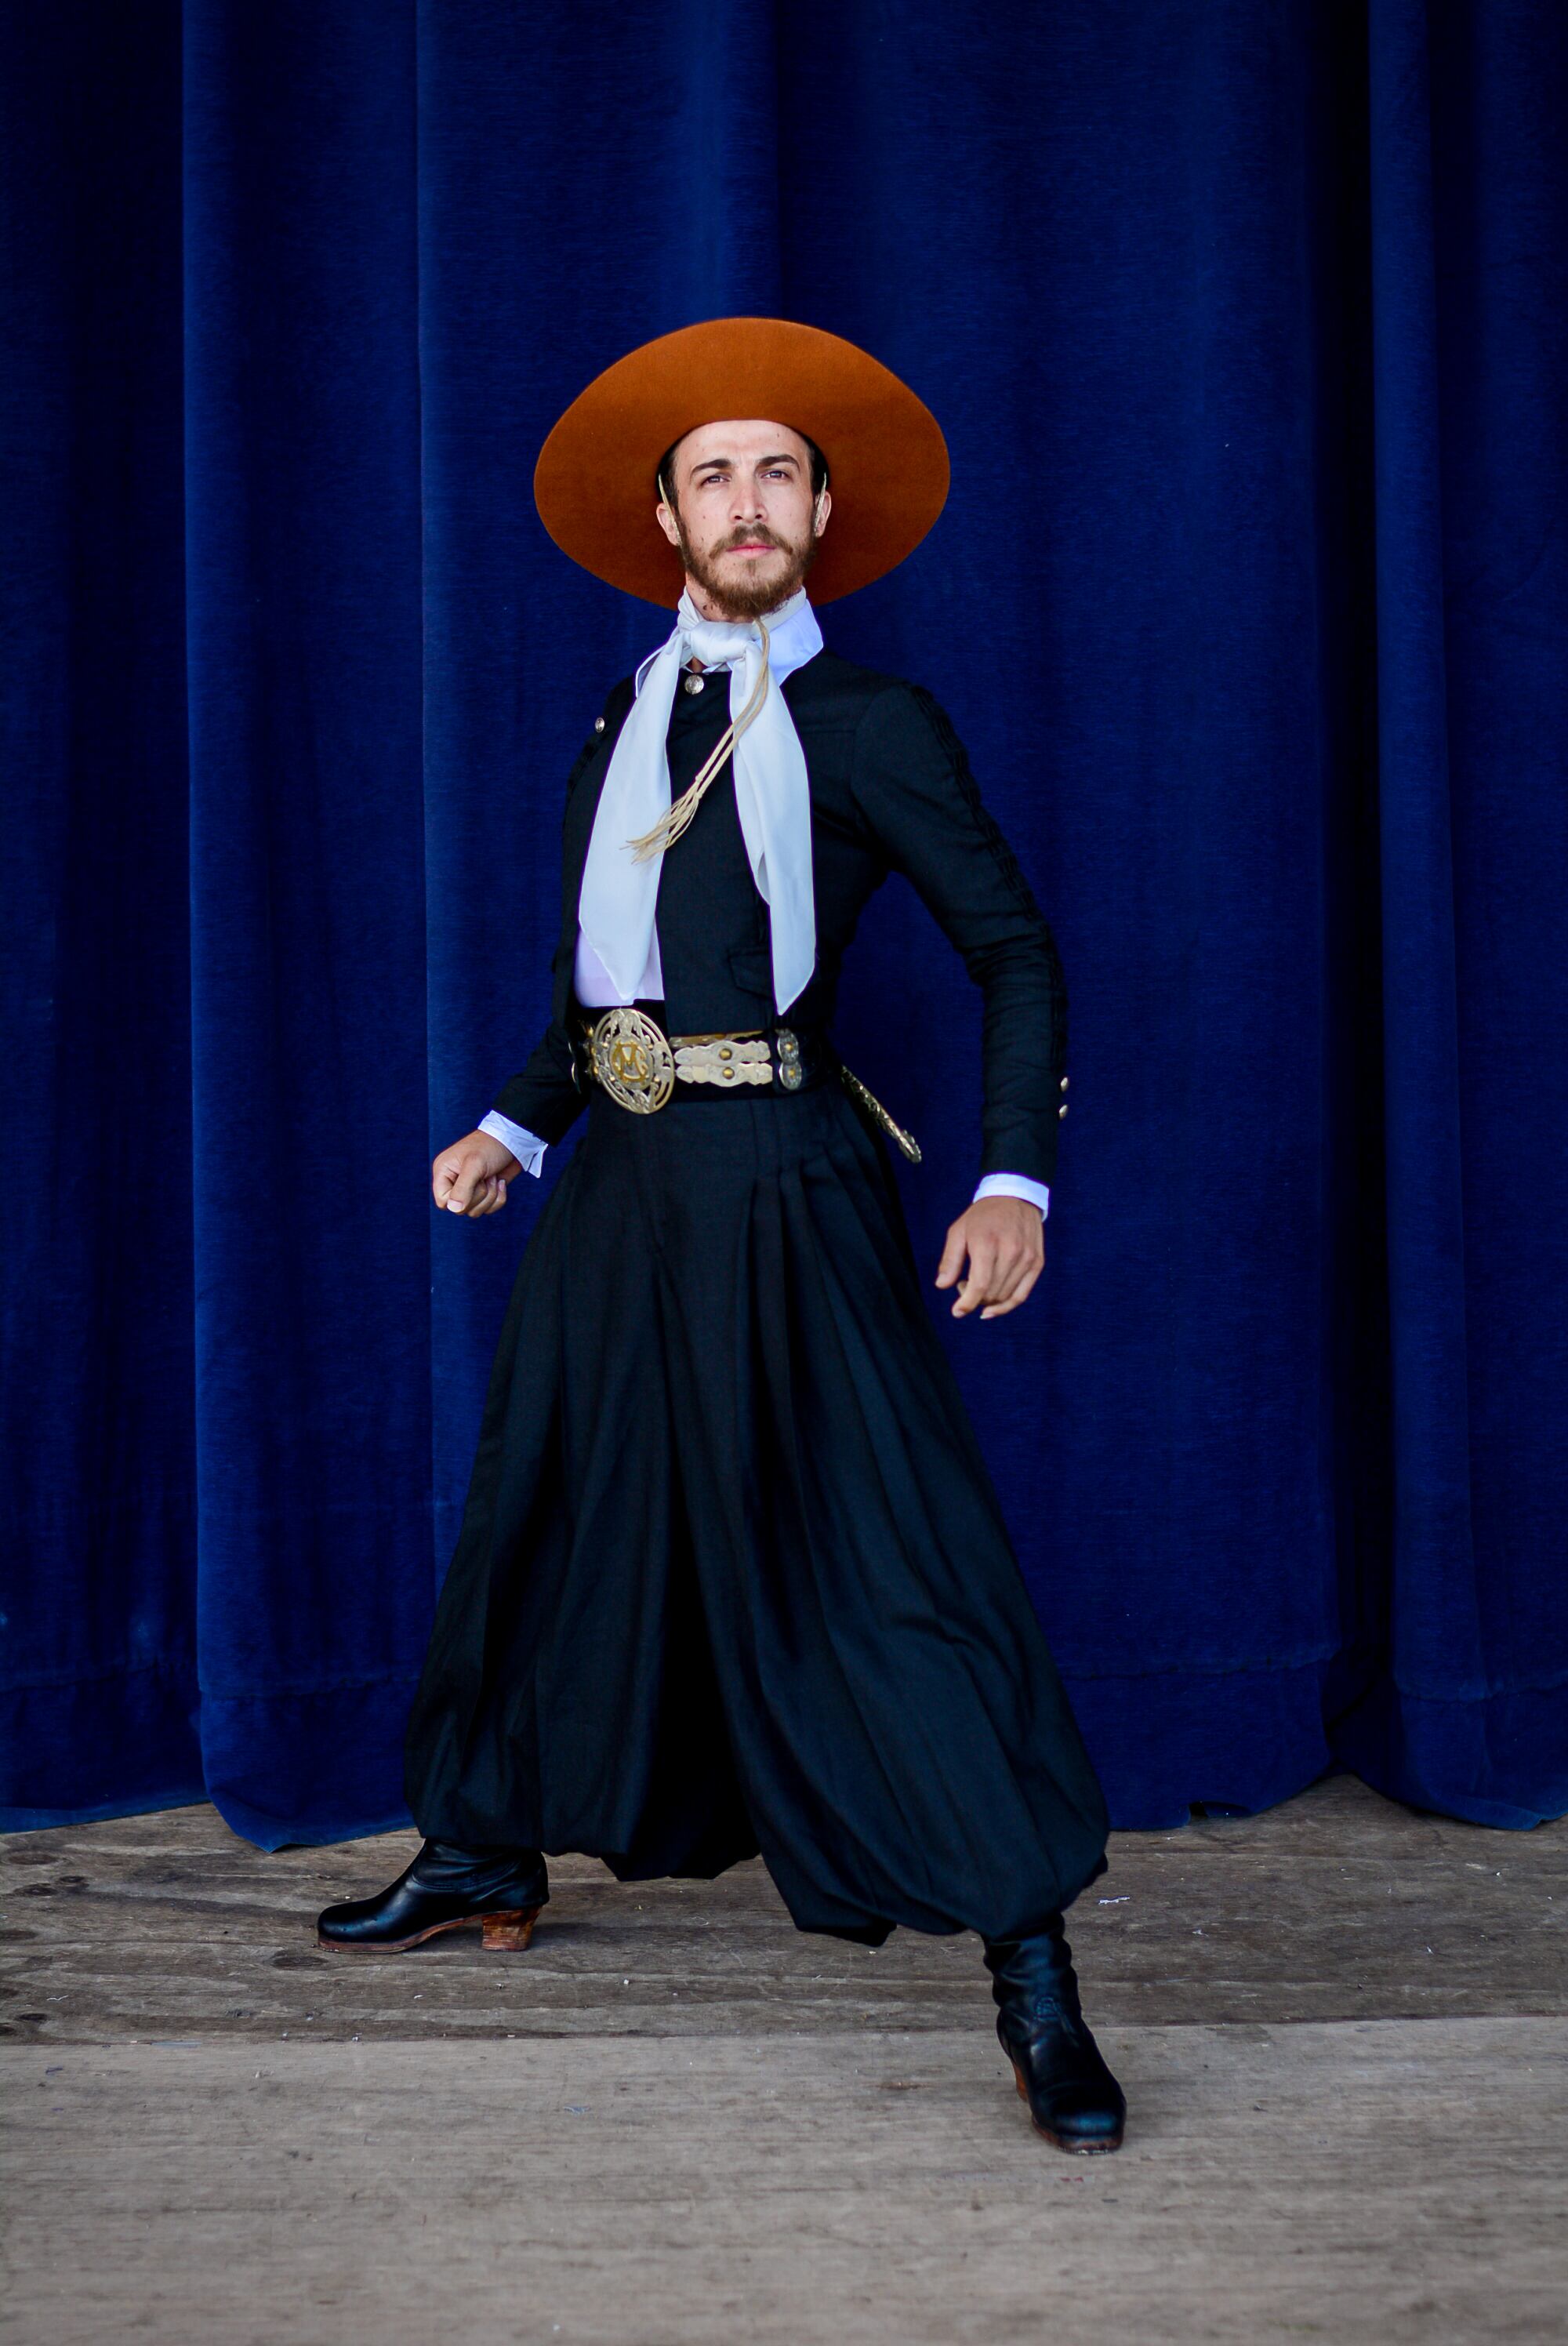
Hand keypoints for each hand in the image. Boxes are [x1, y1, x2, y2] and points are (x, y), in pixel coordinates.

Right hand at [432, 1129, 521, 1218]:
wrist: (512, 1141)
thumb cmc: (489, 1146)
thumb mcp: (474, 1164)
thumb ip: (463, 1188)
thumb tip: (454, 1209)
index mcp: (444, 1172)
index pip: (443, 1201)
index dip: (458, 1199)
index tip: (471, 1184)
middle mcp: (454, 1183)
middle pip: (460, 1209)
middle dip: (479, 1195)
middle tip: (485, 1175)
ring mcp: (470, 1190)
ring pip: (475, 1212)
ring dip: (490, 1196)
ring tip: (492, 1176)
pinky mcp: (485, 1194)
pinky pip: (488, 1210)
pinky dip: (498, 1198)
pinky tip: (500, 1182)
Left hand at [934, 1195, 1044, 1318]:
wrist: (1015, 1196)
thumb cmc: (983, 1216)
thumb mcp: (958, 1231)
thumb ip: (950, 1260)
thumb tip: (942, 1286)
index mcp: (988, 1243)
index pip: (980, 1285)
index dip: (967, 1303)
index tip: (957, 1312)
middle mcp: (1011, 1252)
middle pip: (991, 1293)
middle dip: (973, 1298)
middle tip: (963, 1285)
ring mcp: (1027, 1258)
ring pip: (1005, 1296)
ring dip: (988, 1301)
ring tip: (978, 1285)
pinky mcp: (1037, 1262)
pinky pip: (1022, 1295)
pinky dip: (1007, 1306)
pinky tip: (993, 1309)